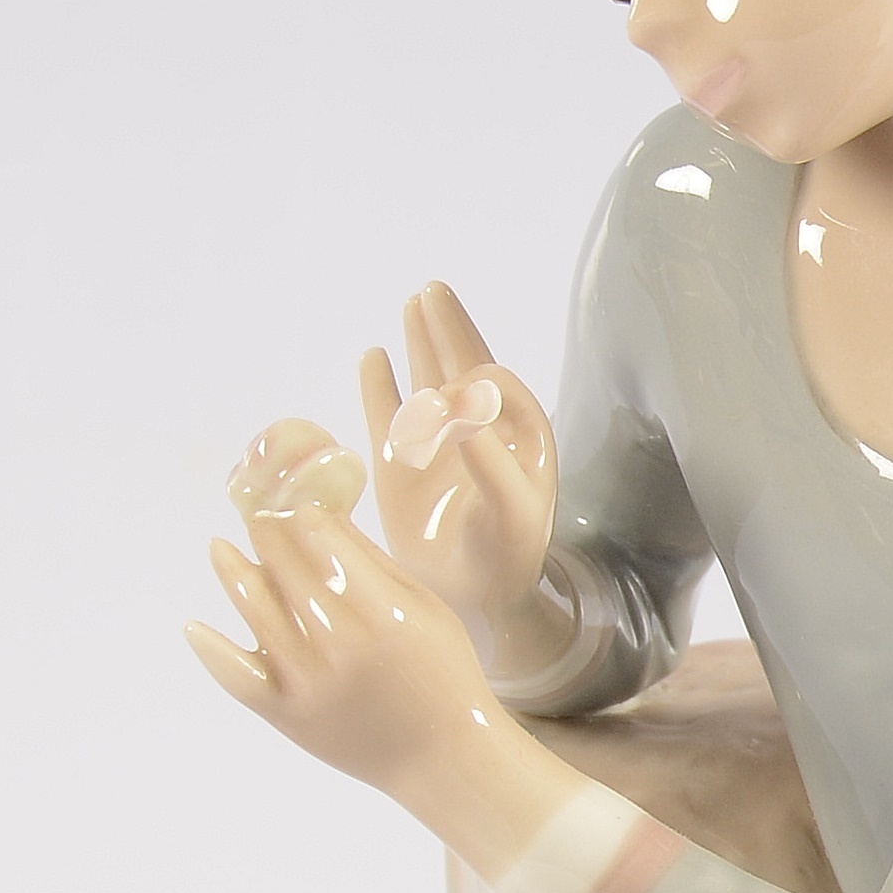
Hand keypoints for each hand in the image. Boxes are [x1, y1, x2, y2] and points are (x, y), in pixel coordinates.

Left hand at [188, 485, 504, 816]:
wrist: (442, 757)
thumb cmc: (445, 675)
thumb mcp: (428, 610)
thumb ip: (374, 565)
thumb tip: (323, 516)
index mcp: (385, 614)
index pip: (325, 544)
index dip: (301, 517)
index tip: (292, 502)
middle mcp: (341, 645)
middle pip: (287, 571)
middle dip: (267, 535)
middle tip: (256, 516)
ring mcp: (309, 683)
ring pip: (257, 613)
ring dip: (233, 573)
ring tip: (219, 549)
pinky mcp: (288, 716)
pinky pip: (238, 677)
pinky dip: (211, 650)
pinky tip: (194, 627)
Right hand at [358, 282, 555, 665]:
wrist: (474, 602)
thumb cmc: (506, 557)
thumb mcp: (512, 510)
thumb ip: (493, 459)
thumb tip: (465, 405)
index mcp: (518, 436)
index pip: (498, 385)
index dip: (478, 375)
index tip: (460, 387)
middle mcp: (479, 432)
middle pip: (463, 364)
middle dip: (449, 327)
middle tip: (433, 290)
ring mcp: (438, 446)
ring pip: (427, 379)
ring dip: (421, 341)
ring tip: (415, 301)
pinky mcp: (401, 465)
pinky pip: (387, 413)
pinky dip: (379, 384)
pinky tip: (374, 356)